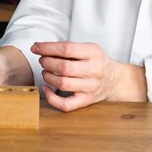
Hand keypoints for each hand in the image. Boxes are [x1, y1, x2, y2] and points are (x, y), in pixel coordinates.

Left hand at [31, 41, 146, 111]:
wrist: (115, 80)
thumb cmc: (97, 62)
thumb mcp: (89, 48)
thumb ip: (68, 48)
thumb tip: (40, 48)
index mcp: (94, 53)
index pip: (67, 48)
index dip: (47, 47)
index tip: (36, 47)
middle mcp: (94, 70)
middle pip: (64, 67)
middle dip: (47, 62)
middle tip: (42, 60)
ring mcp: (91, 88)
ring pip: (62, 84)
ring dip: (47, 76)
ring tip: (46, 71)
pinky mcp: (86, 101)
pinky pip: (65, 104)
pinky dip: (51, 98)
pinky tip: (46, 88)